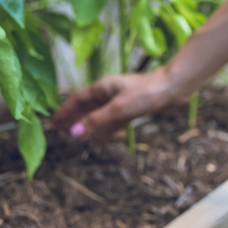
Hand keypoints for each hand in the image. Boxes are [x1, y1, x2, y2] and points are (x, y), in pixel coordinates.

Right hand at [52, 66, 188, 141]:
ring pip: (99, 114)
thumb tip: (74, 132)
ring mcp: (121, 101)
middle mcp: (109, 92)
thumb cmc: (145, 93)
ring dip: (86, 124)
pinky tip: (98, 139)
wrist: (173, 89)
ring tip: (74, 134)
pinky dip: (104, 129)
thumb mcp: (118, 108)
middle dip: (73, 117)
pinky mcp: (132, 109)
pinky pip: (113, 121)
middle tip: (59, 129)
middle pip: (86, 106)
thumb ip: (96, 120)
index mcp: (102, 87)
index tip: (54, 122)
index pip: (78, 99)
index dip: (66, 110)